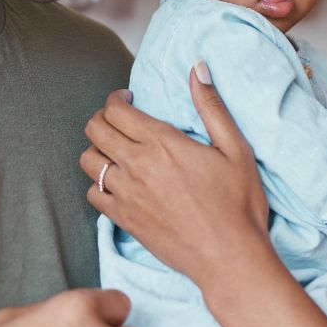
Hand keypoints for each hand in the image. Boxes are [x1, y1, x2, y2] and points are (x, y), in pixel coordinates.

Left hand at [80, 65, 269, 286]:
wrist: (229, 258)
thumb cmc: (238, 203)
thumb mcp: (235, 148)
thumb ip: (211, 106)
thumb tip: (198, 68)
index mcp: (162, 143)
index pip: (116, 110)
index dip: (116, 99)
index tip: (129, 99)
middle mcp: (136, 166)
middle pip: (95, 130)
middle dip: (103, 118)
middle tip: (121, 120)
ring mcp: (126, 195)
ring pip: (88, 161)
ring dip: (98, 149)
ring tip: (117, 149)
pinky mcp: (124, 221)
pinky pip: (93, 194)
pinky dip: (99, 183)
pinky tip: (119, 182)